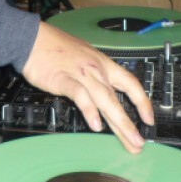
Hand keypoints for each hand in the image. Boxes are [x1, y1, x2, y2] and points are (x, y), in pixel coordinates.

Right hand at [20, 20, 154, 153]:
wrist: (31, 38)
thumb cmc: (55, 48)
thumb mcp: (83, 58)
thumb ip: (94, 76)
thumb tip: (103, 95)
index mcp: (103, 64)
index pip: (130, 82)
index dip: (142, 101)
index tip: (149, 119)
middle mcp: (96, 69)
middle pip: (119, 98)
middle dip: (131, 123)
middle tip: (139, 143)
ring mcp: (81, 74)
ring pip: (106, 99)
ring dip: (119, 121)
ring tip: (128, 140)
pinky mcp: (63, 80)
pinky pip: (80, 96)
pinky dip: (90, 110)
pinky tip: (96, 125)